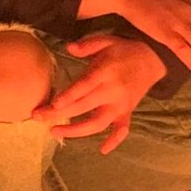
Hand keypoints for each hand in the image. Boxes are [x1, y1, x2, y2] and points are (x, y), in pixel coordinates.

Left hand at [40, 34, 166, 153]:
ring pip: (98, 123)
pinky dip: (114, 141)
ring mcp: (120, 106)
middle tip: (37, 117)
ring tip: (54, 131)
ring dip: (76, 131)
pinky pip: (122, 130)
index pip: (85, 86)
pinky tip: (103, 150)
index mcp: (105, 73)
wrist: (153, 60)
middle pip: (83, 107)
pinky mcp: (127, 113)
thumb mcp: (106, 41)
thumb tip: (69, 48)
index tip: (53, 104)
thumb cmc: (124, 51)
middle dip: (58, 114)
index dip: (69, 96)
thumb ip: (88, 45)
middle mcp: (112, 92)